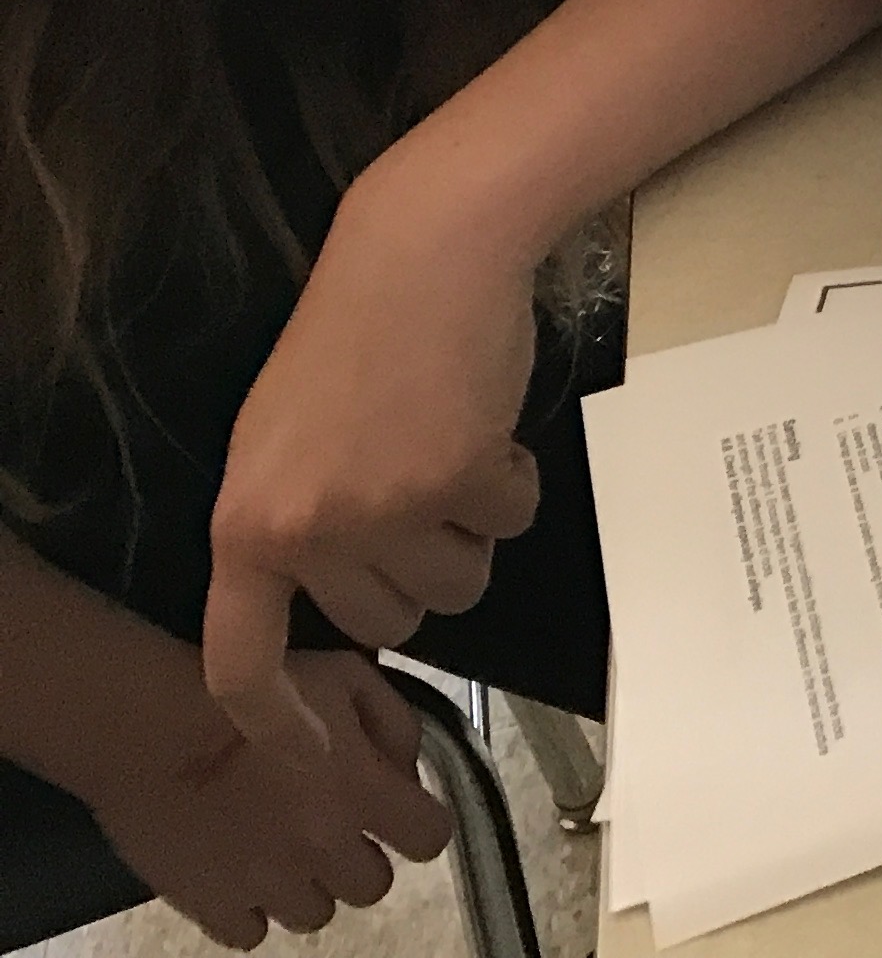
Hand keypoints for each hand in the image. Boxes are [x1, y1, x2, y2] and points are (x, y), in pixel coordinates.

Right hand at [87, 649, 452, 950]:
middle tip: (331, 828)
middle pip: (374, 886)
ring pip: (315, 915)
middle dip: (361, 858)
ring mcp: (266, 885)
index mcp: (363, 792)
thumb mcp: (345, 675)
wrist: (147, 725)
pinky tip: (240, 872)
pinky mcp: (211, 907)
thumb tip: (408, 771)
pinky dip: (251, 910)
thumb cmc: (248, 694)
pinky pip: (251, 934)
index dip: (420, 823)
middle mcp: (323, 848)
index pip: (432, 838)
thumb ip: (395, 724)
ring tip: (280, 848)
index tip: (398, 810)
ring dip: (308, 885)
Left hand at [203, 202, 540, 749]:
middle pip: (387, 622)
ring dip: (471, 530)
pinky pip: (512, 523)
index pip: (240, 661)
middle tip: (419, 494)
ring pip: (456, 584)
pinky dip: (514, 484)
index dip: (279, 722)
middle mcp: (307, 532)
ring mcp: (384, 510)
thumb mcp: (280, 444)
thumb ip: (291, 528)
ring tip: (451, 449)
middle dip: (420, 571)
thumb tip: (329, 604)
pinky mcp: (460, 481)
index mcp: (244, 526)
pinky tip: (485, 425)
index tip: (316, 754)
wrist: (422, 254)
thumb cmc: (352, 339)